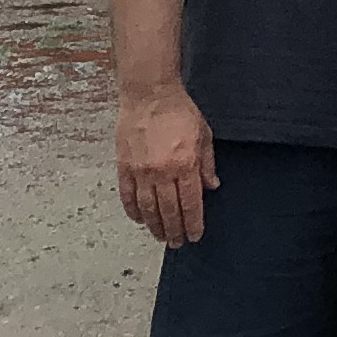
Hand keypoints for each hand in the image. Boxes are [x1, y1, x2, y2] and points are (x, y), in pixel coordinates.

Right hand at [116, 84, 217, 245]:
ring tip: (160, 236)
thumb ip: (207, 163)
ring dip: (154, 226)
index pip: (190, 203)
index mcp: (185, 164)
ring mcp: (141, 171)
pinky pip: (128, 196)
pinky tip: (140, 220)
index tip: (195, 235)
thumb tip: (212, 187)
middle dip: (174, 231)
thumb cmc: (179, 111)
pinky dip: (134, 211)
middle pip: (168, 211)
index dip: (193, 223)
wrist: (149, 94)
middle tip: (177, 242)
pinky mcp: (124, 167)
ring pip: (147, 209)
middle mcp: (162, 172)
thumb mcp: (203, 134)